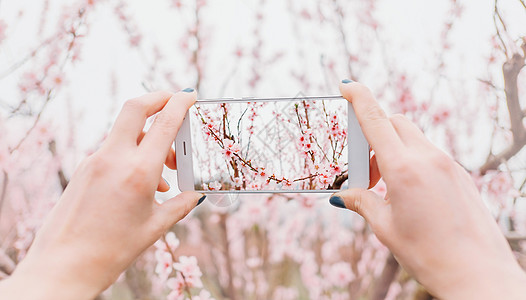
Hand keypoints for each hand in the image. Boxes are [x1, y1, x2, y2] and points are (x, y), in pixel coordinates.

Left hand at [0, 90, 204, 298]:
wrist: (64, 266)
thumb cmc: (112, 250)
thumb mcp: (155, 227)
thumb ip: (180, 205)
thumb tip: (195, 195)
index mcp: (138, 172)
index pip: (163, 123)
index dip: (180, 103)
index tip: (190, 94)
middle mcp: (114, 158)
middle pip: (135, 108)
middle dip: (158, 98)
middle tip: (175, 102)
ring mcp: (94, 161)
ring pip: (126, 131)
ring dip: (149, 136)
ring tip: (167, 169)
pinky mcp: (84, 169)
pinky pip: (114, 149)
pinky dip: (133, 154)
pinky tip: (144, 182)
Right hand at [330, 81, 525, 298]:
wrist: (477, 273)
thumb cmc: (428, 253)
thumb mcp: (385, 227)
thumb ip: (362, 202)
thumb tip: (341, 195)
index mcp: (404, 169)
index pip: (376, 120)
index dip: (359, 98)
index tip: (346, 86)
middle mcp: (428, 159)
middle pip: (395, 123)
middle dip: (373, 135)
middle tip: (364, 170)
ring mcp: (448, 164)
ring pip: (412, 139)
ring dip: (391, 151)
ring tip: (384, 187)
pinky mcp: (459, 175)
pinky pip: (429, 154)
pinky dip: (410, 161)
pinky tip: (407, 192)